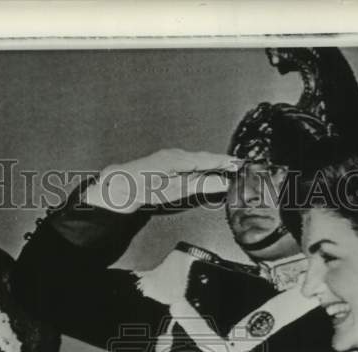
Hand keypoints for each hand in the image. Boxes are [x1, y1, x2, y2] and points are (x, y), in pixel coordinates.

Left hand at [84, 149, 240, 213]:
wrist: (117, 185)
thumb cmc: (143, 188)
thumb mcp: (173, 190)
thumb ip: (199, 185)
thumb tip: (222, 181)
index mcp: (180, 158)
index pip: (209, 159)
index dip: (225, 162)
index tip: (240, 163)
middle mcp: (175, 154)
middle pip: (204, 158)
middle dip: (221, 162)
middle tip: (237, 166)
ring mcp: (169, 156)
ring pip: (195, 159)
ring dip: (211, 163)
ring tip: (225, 167)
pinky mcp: (164, 161)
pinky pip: (187, 162)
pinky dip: (199, 165)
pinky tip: (202, 170)